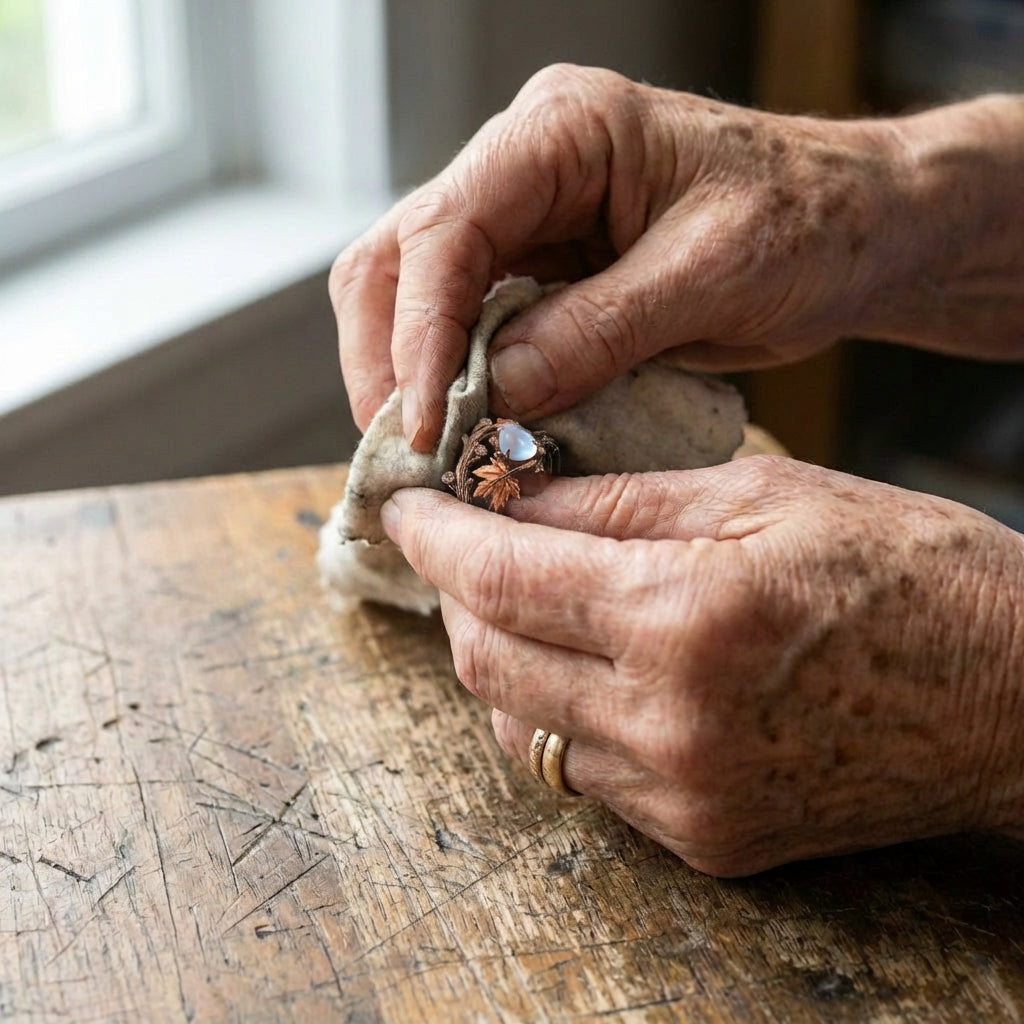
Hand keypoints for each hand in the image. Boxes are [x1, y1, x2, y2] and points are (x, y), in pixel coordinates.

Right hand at [330, 63, 1023, 450]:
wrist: (852, 230)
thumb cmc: (805, 223)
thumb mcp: (709, 275)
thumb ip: (597, 331)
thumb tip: (496, 396)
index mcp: (563, 131)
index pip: (446, 228)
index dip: (419, 334)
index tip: (426, 425)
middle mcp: (524, 166)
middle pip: (400, 258)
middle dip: (389, 359)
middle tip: (407, 452)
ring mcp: (526, 219)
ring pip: (417, 294)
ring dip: (411, 377)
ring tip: (431, 453)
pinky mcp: (540, 271)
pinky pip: (471, 327)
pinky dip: (460, 383)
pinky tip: (472, 430)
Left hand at [382, 458, 1023, 874]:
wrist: (1014, 698)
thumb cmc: (908, 571)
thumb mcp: (763, 494)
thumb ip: (618, 500)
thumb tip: (513, 494)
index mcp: (684, 615)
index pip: (501, 576)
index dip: (436, 536)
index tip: (405, 505)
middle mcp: (669, 722)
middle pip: (485, 661)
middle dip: (456, 592)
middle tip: (464, 540)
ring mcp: (683, 795)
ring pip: (519, 725)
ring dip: (498, 654)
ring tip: (523, 596)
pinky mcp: (704, 837)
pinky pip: (580, 774)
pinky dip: (555, 711)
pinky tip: (583, 664)